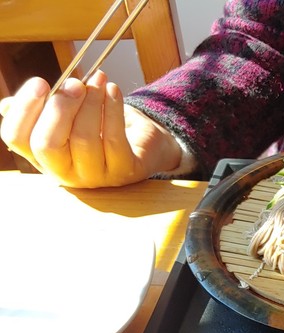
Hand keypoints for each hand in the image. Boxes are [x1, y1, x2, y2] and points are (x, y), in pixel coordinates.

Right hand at [0, 71, 182, 187]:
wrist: (145, 144)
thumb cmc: (100, 126)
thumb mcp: (67, 117)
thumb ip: (42, 110)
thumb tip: (8, 105)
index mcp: (43, 157)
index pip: (17, 139)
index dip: (24, 109)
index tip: (41, 82)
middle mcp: (65, 173)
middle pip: (47, 144)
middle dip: (60, 108)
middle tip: (75, 83)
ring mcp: (95, 177)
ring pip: (83, 139)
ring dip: (91, 102)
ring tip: (99, 80)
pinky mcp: (123, 172)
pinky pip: (114, 138)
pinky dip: (113, 109)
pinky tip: (113, 90)